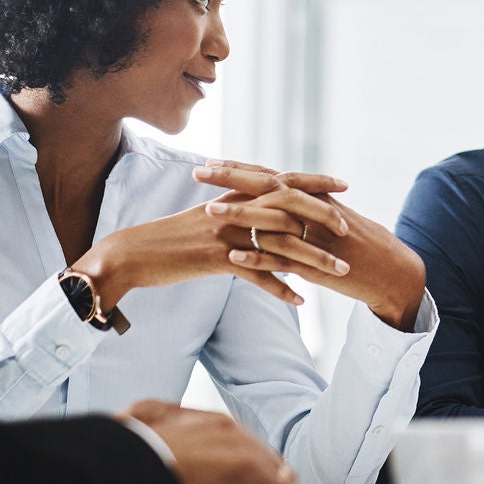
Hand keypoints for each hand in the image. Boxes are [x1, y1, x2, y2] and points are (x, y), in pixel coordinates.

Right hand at [74, 200, 347, 309]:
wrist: (134, 252)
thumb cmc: (172, 237)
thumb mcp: (208, 217)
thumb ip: (238, 209)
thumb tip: (265, 210)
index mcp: (235, 195)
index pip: (282, 182)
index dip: (314, 182)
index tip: (343, 185)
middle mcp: (234, 209)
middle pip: (288, 207)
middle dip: (322, 217)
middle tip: (349, 229)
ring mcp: (227, 233)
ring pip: (280, 244)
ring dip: (314, 260)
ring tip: (340, 272)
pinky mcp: (217, 259)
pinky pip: (257, 274)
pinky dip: (280, 289)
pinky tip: (300, 301)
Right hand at [122, 399, 302, 483]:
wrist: (112, 472)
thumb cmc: (116, 468)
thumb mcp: (139, 448)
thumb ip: (162, 449)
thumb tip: (150, 455)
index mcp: (200, 422)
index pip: (237, 452)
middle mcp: (227, 428)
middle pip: (262, 467)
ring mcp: (242, 447)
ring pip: (277, 483)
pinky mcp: (252, 472)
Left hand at [193, 159, 427, 329]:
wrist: (392, 271)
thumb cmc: (362, 244)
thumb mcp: (334, 217)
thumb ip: (307, 207)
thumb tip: (277, 199)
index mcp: (315, 197)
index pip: (273, 176)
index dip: (242, 168)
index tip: (212, 160)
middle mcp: (315, 210)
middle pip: (268, 188)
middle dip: (232, 179)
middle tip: (199, 171)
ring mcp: (315, 237)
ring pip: (273, 222)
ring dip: (240, 216)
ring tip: (208, 212)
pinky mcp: (318, 265)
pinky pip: (284, 260)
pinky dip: (259, 258)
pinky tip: (234, 258)